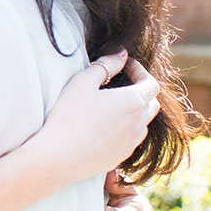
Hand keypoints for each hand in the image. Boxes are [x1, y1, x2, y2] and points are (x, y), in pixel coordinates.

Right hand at [32, 51, 160, 187]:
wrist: (58, 156)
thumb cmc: (69, 116)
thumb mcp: (83, 82)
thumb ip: (106, 65)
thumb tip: (121, 53)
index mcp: (133, 102)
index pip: (151, 83)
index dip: (140, 71)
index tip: (125, 65)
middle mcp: (138, 124)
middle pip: (152, 103)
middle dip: (141, 90)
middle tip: (121, 83)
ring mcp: (131, 143)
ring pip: (143, 123)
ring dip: (134, 110)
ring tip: (113, 104)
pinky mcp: (121, 157)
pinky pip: (132, 139)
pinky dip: (126, 128)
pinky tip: (105, 126)